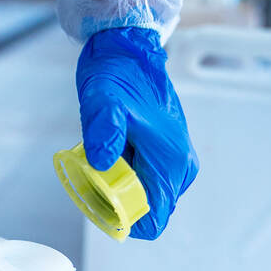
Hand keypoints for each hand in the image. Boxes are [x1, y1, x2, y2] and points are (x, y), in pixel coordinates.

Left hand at [76, 27, 197, 239]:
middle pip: (148, 211)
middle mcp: (180, 166)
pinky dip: (123, 178)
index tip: (98, 200)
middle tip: (91, 178)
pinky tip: (106, 156)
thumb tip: (102, 162)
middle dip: (117, 204)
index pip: (152, 221)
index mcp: (170, 161)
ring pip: (145, 197)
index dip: (122, 220)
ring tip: (97, 163)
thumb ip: (103, 131)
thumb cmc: (116, 74)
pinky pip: (145, 181)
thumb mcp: (102, 102)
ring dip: (118, 190)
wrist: (128, 49)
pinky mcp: (168, 153)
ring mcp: (176, 160)